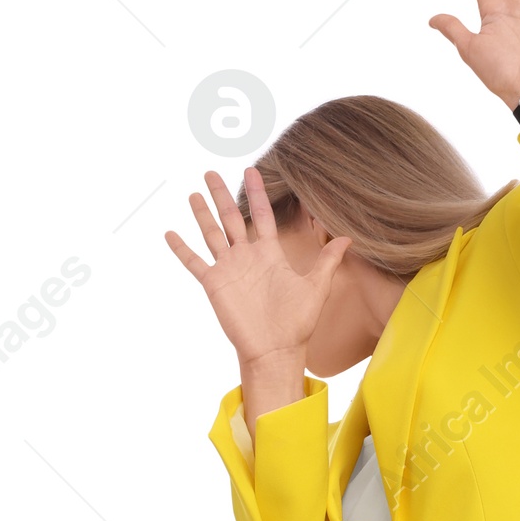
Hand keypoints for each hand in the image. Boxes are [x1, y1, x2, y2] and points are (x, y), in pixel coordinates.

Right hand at [164, 169, 350, 365]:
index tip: (251, 170)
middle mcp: (247, 258)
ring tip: (194, 194)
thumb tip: (349, 238)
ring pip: (212, 234)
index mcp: (269, 254)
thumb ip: (328, 260)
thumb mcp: (316, 287)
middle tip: (211, 172)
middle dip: (222, 195)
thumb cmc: (297, 323)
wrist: (276, 350)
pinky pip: (194, 262)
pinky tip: (170, 233)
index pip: (262, 215)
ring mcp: (229, 270)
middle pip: (231, 218)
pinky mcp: (214, 284)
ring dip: (202, 214)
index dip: (257, 193)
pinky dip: (182, 248)